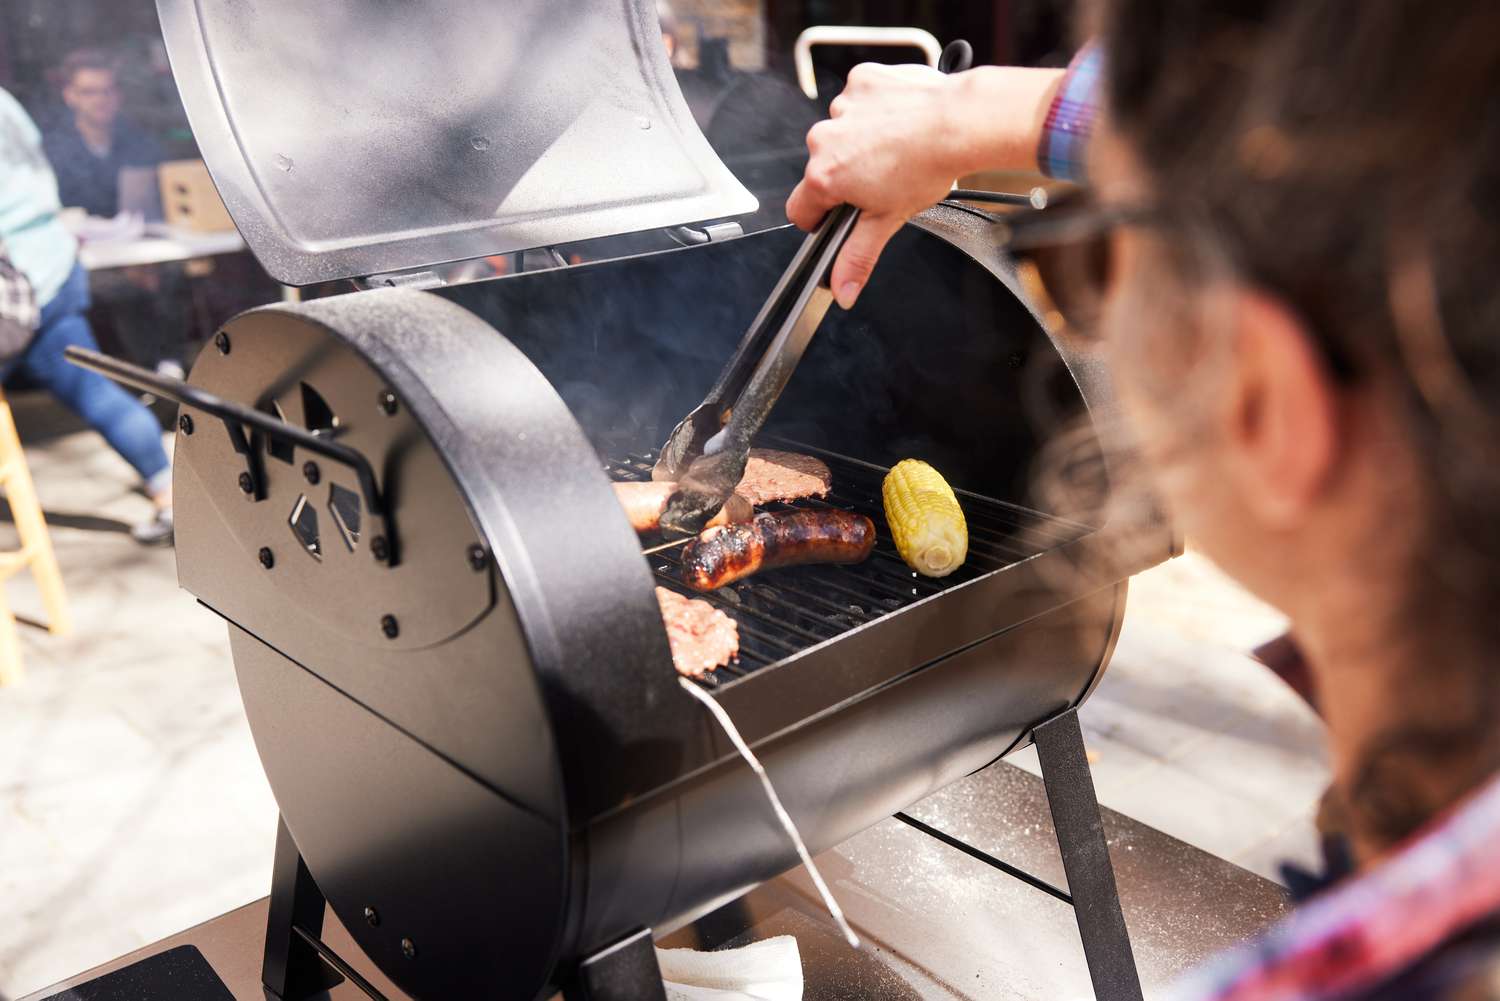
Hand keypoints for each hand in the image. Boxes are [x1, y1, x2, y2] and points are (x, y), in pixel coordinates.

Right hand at [787, 63, 1066, 308]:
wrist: (959, 122)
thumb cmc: (926, 167)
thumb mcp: (887, 222)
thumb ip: (857, 258)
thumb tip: (841, 291)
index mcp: (824, 176)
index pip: (801, 209)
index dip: (822, 219)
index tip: (844, 214)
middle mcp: (824, 138)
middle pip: (823, 168)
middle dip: (848, 176)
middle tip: (884, 180)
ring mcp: (842, 106)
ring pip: (843, 133)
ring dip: (863, 141)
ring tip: (897, 149)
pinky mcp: (862, 80)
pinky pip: (860, 100)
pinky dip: (876, 110)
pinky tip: (900, 121)